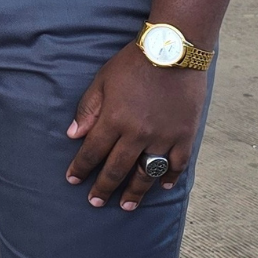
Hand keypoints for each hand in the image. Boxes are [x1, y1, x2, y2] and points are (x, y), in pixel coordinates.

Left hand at [65, 45, 206, 210]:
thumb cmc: (133, 63)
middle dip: (103, 188)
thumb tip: (73, 135)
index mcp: (114, 120)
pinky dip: (170, 177)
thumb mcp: (102, 81)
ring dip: (135, 192)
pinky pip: (177, 164)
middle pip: (117, 169)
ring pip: (146, 173)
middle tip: (95, 203)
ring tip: (127, 207)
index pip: (92, 152)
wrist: (173, 50)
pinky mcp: (185, 135)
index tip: (72, 180)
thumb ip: (88, 109)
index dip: (80, 168)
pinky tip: (163, 187)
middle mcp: (137, 133)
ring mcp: (164, 137)